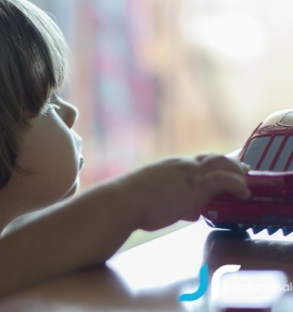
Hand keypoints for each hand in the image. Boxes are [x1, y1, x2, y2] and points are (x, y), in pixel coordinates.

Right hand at [124, 154, 249, 231]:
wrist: (125, 201)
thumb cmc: (134, 203)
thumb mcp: (156, 199)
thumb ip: (176, 203)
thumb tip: (191, 212)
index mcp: (171, 165)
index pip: (199, 161)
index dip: (214, 165)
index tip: (223, 170)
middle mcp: (182, 164)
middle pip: (214, 158)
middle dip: (231, 164)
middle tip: (243, 171)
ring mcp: (190, 173)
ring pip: (223, 163)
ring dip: (237, 172)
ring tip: (246, 184)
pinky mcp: (196, 186)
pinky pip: (224, 179)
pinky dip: (238, 184)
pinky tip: (243, 193)